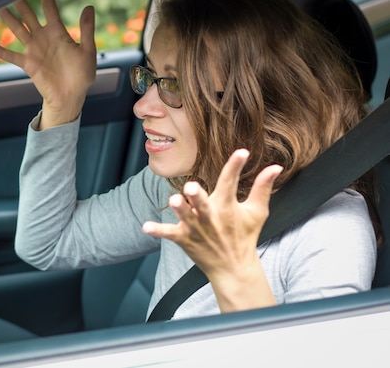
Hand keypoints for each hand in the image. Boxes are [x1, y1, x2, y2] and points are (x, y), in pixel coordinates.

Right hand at [0, 0, 96, 128]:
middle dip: (21, 2)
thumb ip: (86, 30)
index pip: (50, 9)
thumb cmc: (82, 75)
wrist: (71, 96)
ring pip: (18, 30)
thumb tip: (88, 7)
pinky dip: (0, 51)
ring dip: (8, 19)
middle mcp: (44, 38)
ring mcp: (34, 50)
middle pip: (29, 15)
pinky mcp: (28, 64)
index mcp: (59, 33)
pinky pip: (11, 56)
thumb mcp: (88, 51)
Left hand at [143, 149, 282, 311]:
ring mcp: (196, 229)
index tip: (241, 152)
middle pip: (203, 204)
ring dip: (180, 210)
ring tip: (174, 201)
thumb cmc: (244, 236)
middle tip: (192, 188)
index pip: (231, 183)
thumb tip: (276, 166)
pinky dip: (158, 231)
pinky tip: (146, 227)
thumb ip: (263, 188)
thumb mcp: (257, 212)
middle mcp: (210, 217)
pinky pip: (169, 234)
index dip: (236, 166)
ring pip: (185, 217)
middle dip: (197, 196)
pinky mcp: (184, 239)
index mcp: (227, 207)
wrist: (233, 268)